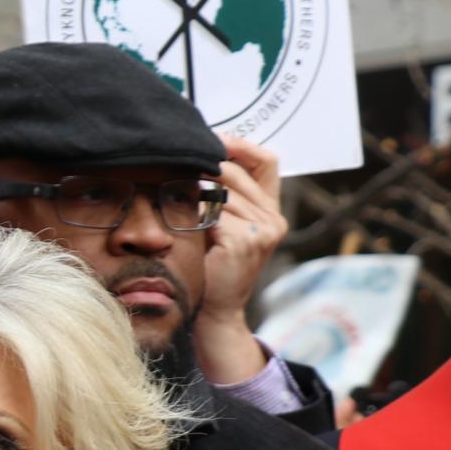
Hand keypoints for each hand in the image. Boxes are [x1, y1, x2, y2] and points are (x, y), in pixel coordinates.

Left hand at [193, 136, 284, 383]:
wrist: (215, 309)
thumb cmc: (211, 265)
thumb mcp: (222, 224)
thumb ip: (222, 194)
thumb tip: (200, 154)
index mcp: (271, 209)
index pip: (267, 160)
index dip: (241, 145)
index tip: (213, 139)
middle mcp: (274, 218)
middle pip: (237, 171)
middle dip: (206, 168)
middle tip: (179, 166)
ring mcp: (264, 230)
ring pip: (222, 190)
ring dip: (195, 193)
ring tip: (177, 201)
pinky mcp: (246, 241)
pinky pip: (214, 212)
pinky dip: (195, 216)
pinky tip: (185, 227)